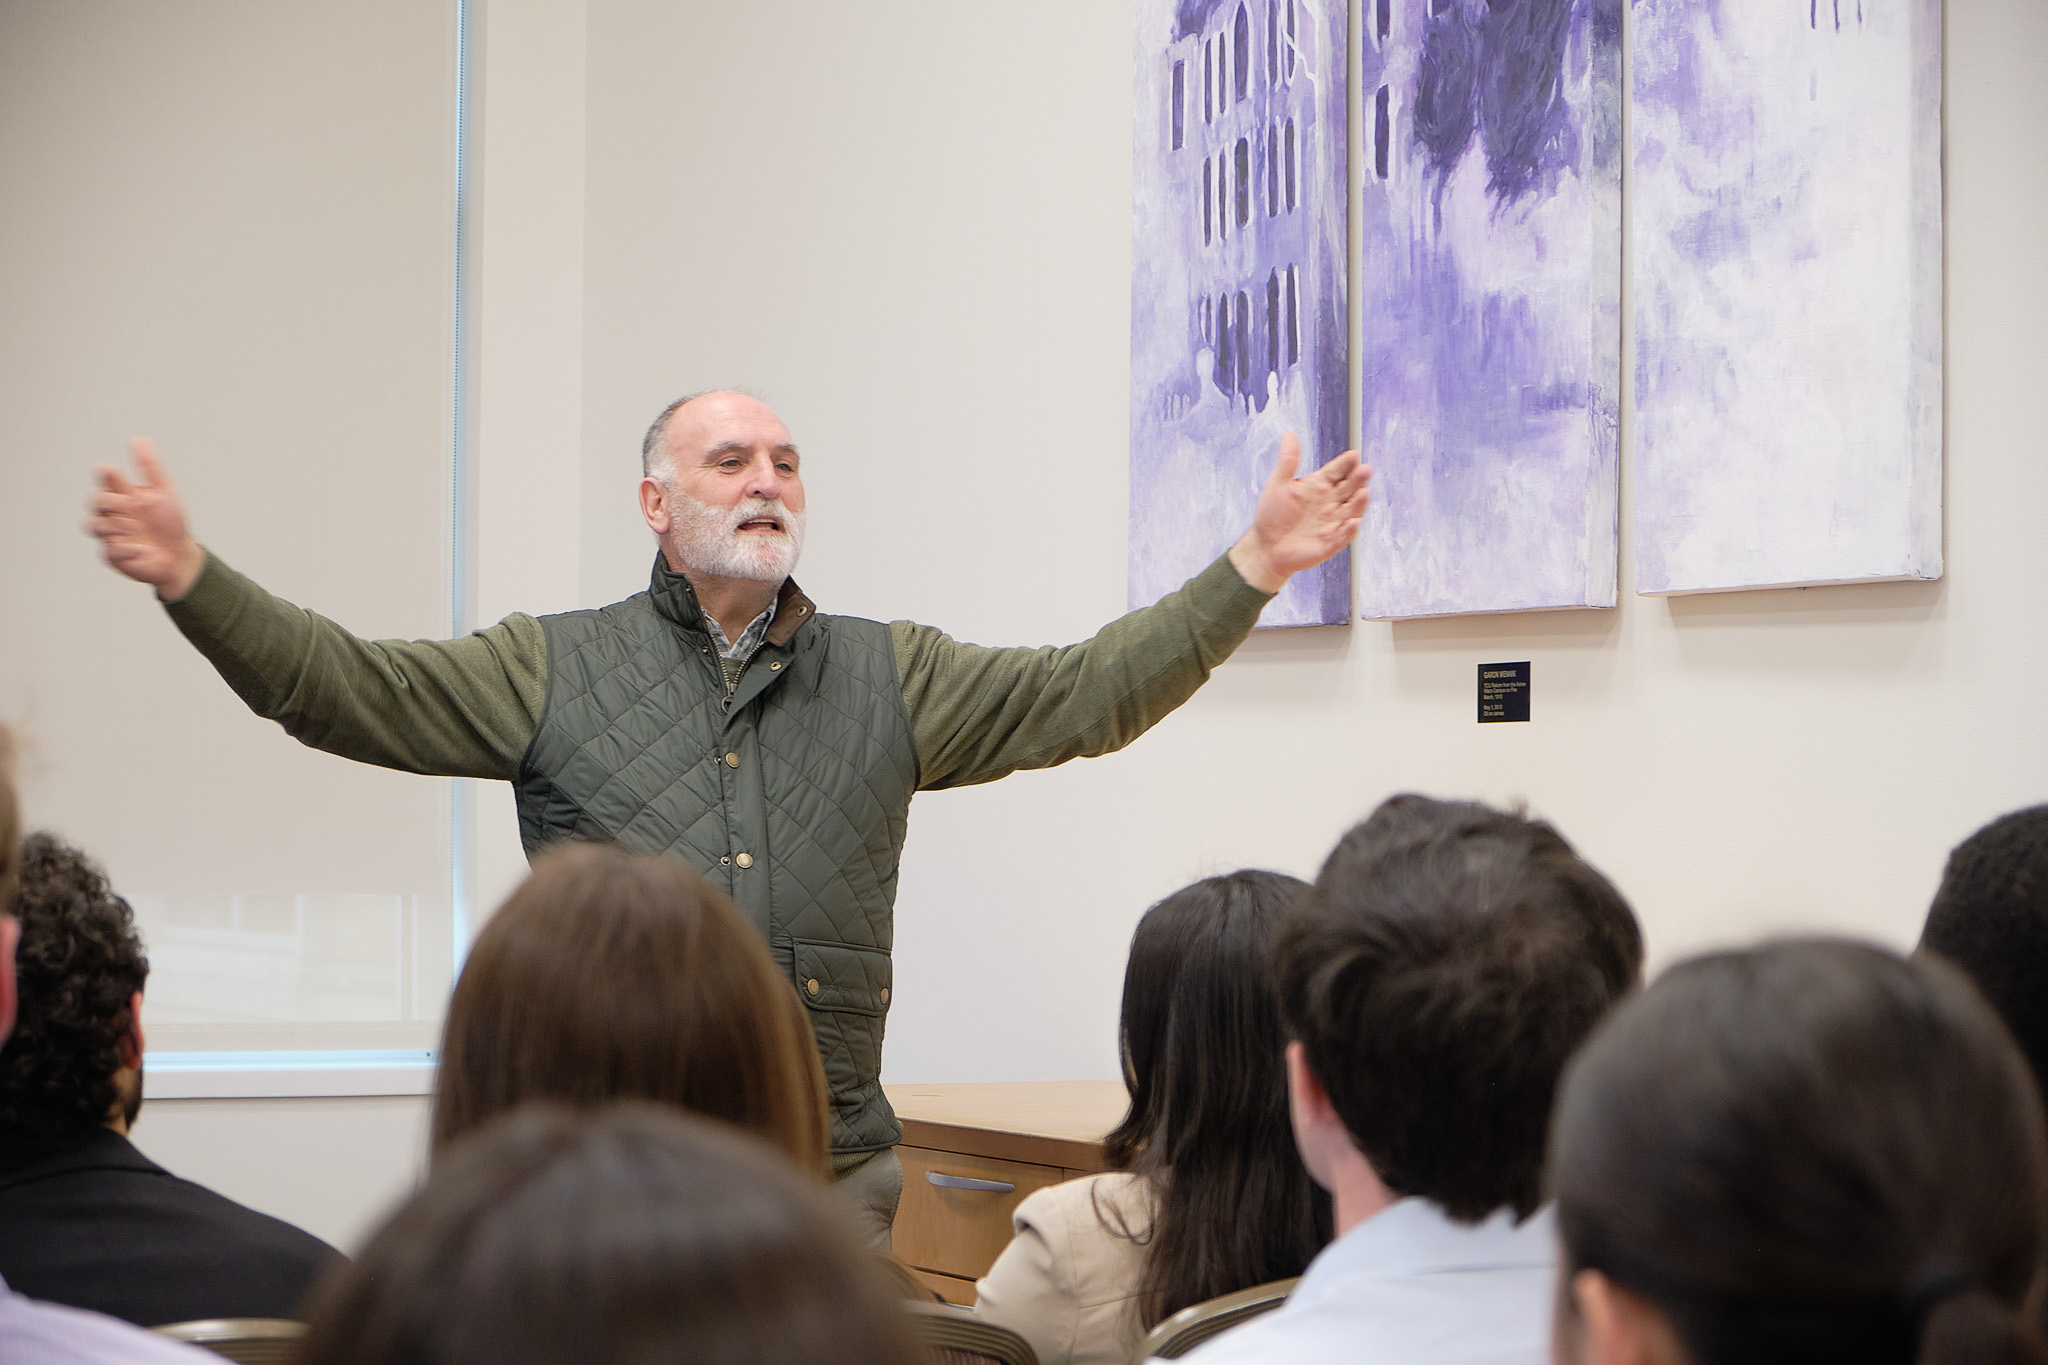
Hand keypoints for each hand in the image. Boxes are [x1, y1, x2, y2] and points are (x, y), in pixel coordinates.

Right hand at [85, 438, 205, 600]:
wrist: (180, 556)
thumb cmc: (171, 522)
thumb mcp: (166, 493)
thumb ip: (151, 468)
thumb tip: (140, 439)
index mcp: (124, 495)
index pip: (105, 479)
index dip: (105, 474)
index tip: (111, 472)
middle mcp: (114, 514)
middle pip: (93, 500)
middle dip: (109, 501)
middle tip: (130, 506)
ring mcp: (111, 534)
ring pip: (92, 525)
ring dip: (113, 525)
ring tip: (135, 529)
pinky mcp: (113, 556)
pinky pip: (109, 551)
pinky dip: (126, 549)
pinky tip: (143, 549)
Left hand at [1227, 434, 1371, 592]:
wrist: (1265, 547)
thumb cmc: (1272, 515)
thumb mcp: (1278, 484)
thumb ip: (1288, 460)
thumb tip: (1290, 434)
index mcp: (1319, 486)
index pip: (1338, 471)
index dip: (1346, 464)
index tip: (1354, 455)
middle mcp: (1330, 502)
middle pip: (1350, 487)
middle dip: (1358, 479)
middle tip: (1365, 469)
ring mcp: (1333, 522)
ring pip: (1352, 510)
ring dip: (1359, 502)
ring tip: (1364, 492)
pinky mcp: (1331, 542)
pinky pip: (1343, 536)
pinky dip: (1349, 530)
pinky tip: (1352, 522)